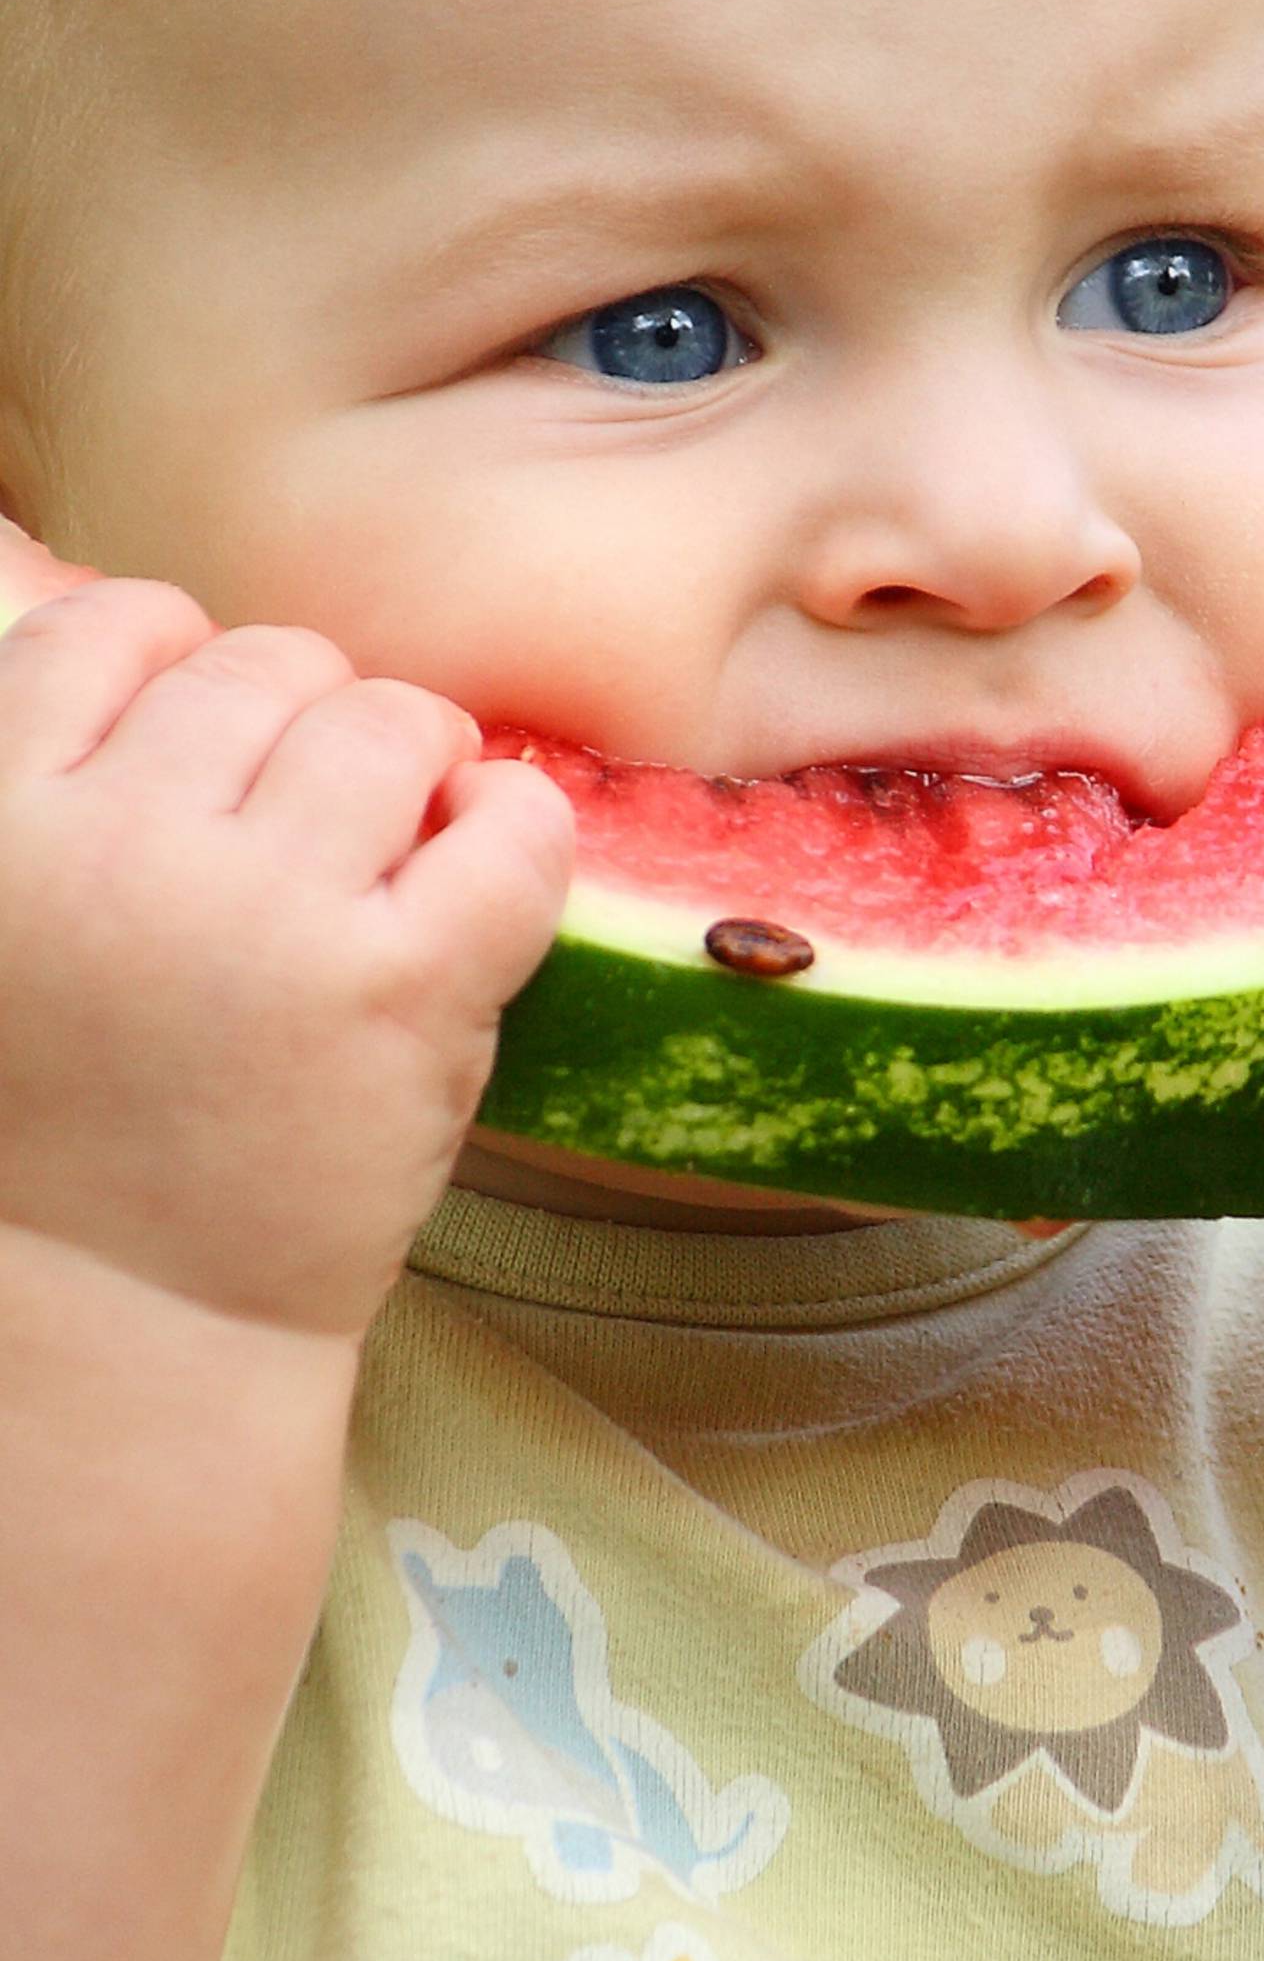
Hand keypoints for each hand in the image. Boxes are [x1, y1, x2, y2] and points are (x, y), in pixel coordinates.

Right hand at [0, 579, 574, 1338]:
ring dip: (409, 764)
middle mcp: (119, 848)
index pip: (115, 629)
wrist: (119, 1331)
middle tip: (308, 835)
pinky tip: (485, 862)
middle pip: (264, 667)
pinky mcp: (400, 992)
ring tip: (395, 853)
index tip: (212, 759)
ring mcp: (266, 915)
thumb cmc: (52, 1130)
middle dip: (302, 726)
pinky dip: (518, 825)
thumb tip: (167, 648)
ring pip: (385, 721)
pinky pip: (510, 827)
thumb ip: (49, 791)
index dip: (181, 673)